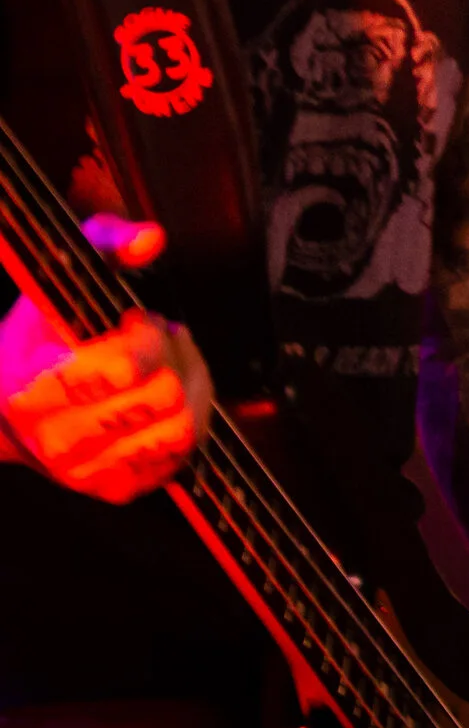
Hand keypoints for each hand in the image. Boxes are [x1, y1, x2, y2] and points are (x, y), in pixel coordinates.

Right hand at [0, 216, 209, 502]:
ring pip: (182, 429)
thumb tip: (151, 240)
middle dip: (175, 355)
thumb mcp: (60, 277)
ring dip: (192, 386)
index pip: (125, 368)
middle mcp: (56, 440)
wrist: (5, 408)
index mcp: (31, 390)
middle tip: (160, 337)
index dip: (148, 335)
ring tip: (170, 364)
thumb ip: (105, 242)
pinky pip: (180, 456)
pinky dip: (191, 419)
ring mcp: (85, 472)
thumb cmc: (40, 337)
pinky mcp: (115, 488)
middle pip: (165, 396)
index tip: (136, 318)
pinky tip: (171, 396)